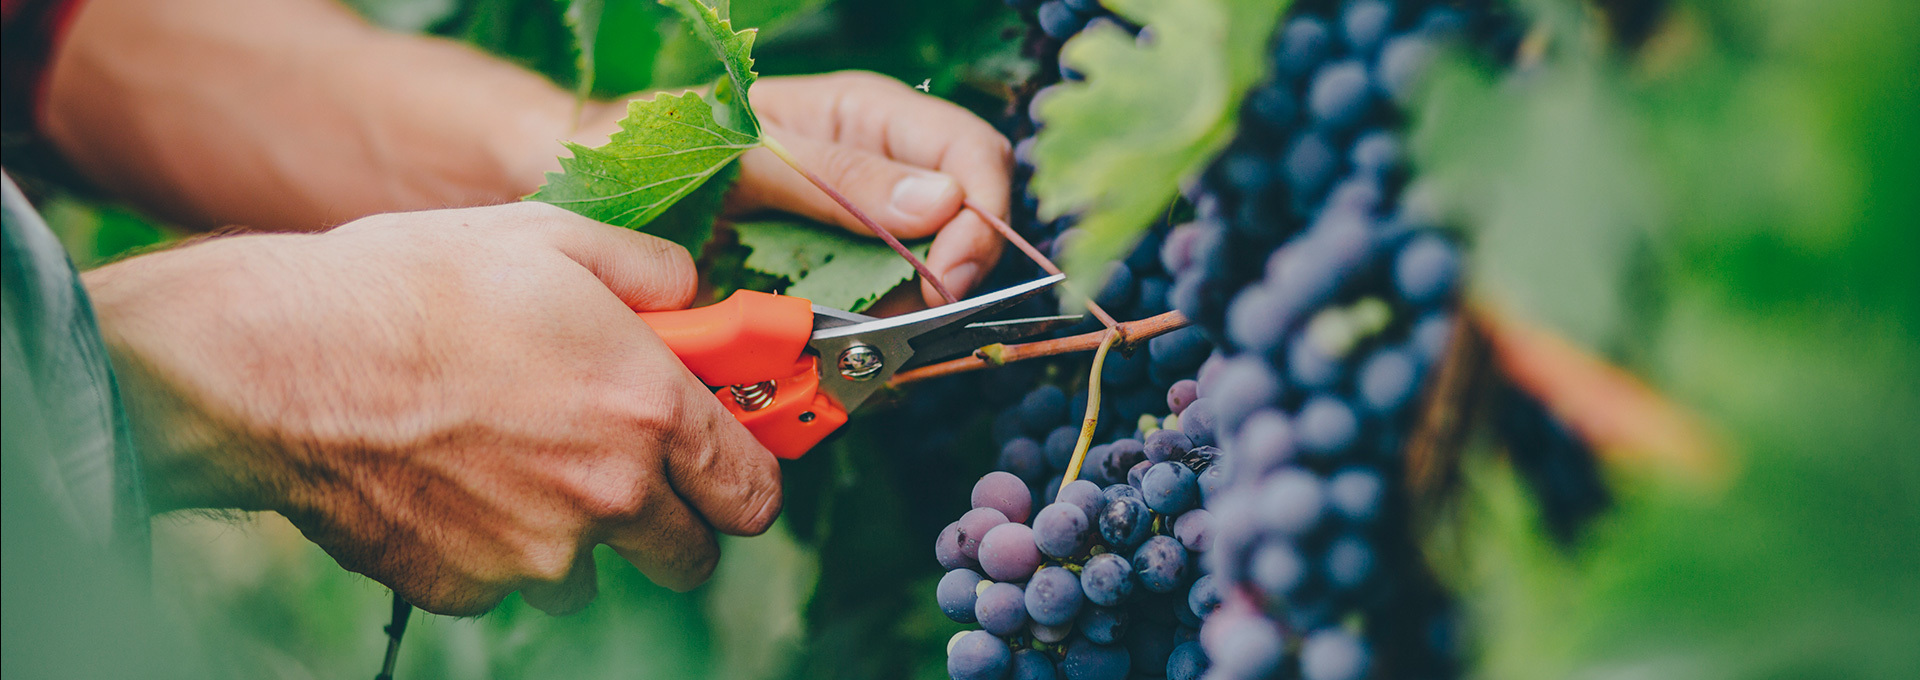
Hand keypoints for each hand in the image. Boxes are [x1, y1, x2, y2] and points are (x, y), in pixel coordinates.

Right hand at [83, 203, 782, 615]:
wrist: (278, 365)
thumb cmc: (410, 289)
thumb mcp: (551, 236)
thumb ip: (651, 271)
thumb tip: (695, 292)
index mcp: (646, 408)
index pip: (754, 488)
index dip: (747, 473)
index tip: (728, 456)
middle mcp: (608, 494)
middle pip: (694, 554)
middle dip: (675, 516)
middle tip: (630, 464)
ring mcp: (539, 553)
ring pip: (599, 572)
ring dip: (580, 532)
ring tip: (516, 457)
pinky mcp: (469, 589)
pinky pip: (512, 582)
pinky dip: (498, 545)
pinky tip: (455, 480)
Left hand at [580, 72, 1012, 307]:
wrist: (586, 187)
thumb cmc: (662, 144)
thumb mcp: (750, 152)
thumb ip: (841, 177)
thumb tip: (941, 203)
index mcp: (869, 120)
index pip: (971, 154)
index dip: (977, 216)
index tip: (945, 275)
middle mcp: (878, 178)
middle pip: (964, 230)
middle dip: (947, 281)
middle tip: (906, 320)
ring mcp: (855, 239)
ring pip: (923, 290)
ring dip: (900, 325)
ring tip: (851, 344)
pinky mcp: (827, 292)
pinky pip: (871, 326)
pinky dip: (858, 350)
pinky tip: (824, 357)